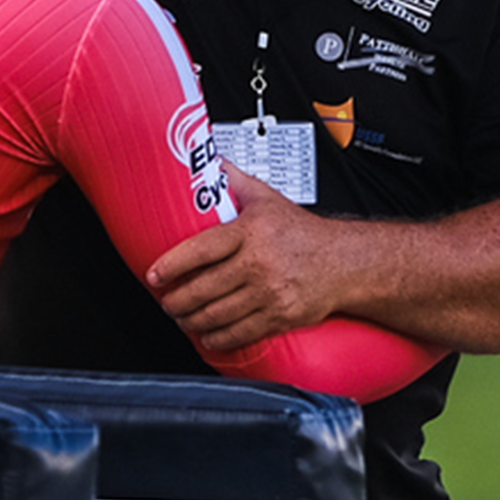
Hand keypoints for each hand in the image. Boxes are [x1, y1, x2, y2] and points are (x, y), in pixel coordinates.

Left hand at [146, 164, 349, 349]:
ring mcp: (269, 293)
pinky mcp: (280, 316)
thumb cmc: (304, 232)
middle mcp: (258, 263)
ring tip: (182, 317)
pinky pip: (239, 333)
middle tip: (167, 301)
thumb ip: (237, 182)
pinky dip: (217, 338)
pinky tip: (208, 335)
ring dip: (191, 320)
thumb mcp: (270, 200)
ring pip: (216, 314)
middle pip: (203, 288)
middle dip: (176, 300)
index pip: (201, 250)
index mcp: (251, 232)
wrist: (345, 262)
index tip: (155, 275)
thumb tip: (213, 162)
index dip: (172, 265)